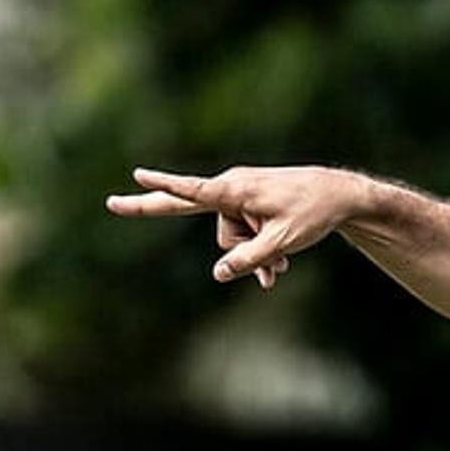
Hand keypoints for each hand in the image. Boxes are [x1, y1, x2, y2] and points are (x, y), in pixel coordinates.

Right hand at [105, 165, 363, 288]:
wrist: (339, 195)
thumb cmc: (313, 214)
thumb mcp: (283, 243)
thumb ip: (249, 260)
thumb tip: (217, 275)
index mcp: (236, 191)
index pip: (191, 190)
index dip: (163, 186)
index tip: (137, 175)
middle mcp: (232, 189)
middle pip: (214, 229)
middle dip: (205, 238)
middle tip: (110, 203)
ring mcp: (241, 196)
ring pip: (233, 239)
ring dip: (256, 255)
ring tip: (284, 263)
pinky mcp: (250, 204)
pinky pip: (244, 235)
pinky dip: (259, 251)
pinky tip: (281, 267)